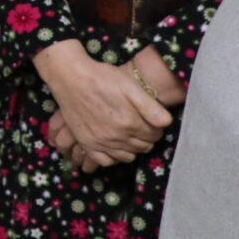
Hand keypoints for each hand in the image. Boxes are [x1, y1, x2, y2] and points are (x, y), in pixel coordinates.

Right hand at [35, 43, 170, 167]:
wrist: (71, 78)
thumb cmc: (103, 78)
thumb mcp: (130, 86)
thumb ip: (151, 107)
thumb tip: (167, 123)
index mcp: (130, 123)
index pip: (154, 135)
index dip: (156, 128)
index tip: (152, 122)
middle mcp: (116, 137)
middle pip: (142, 147)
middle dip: (146, 139)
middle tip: (142, 127)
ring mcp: (100, 142)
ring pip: (126, 156)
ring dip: (133, 148)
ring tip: (130, 136)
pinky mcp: (87, 143)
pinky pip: (105, 161)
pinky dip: (113, 158)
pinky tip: (114, 147)